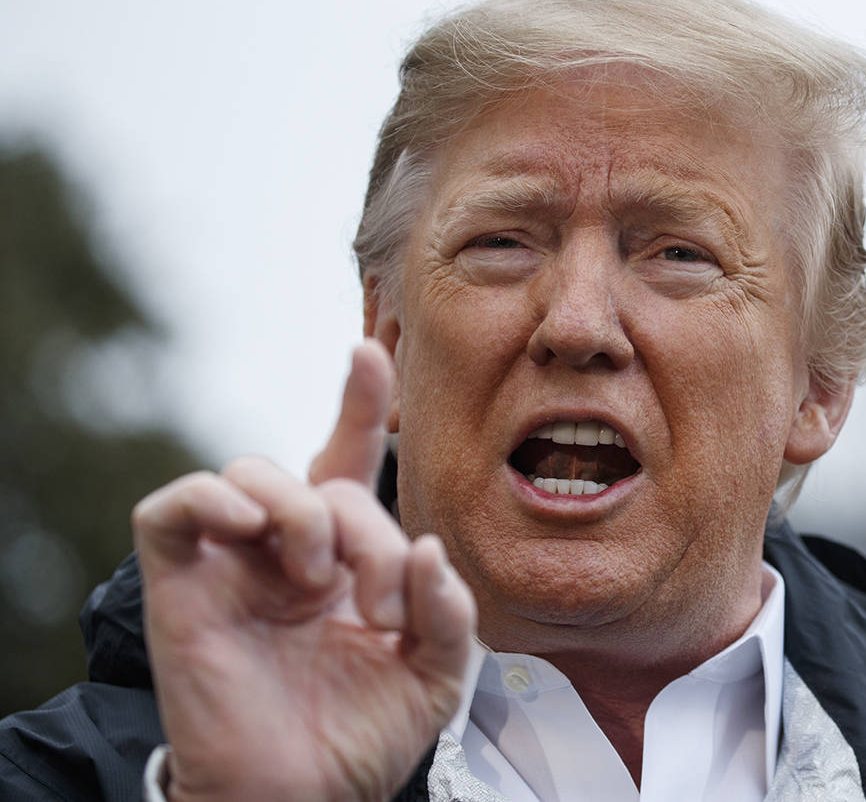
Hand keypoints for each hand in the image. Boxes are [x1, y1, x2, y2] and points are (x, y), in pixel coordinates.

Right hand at [132, 340, 475, 801]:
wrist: (301, 800)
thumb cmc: (362, 736)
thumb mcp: (436, 672)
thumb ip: (449, 608)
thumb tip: (425, 547)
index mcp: (346, 558)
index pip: (347, 462)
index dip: (357, 404)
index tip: (371, 352)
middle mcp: (288, 550)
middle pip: (323, 480)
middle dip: (366, 531)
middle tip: (380, 603)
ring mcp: (233, 564)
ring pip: (251, 472)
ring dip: (300, 513)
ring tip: (318, 580)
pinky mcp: (181, 585)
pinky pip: (172, 508)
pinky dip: (209, 498)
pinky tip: (252, 526)